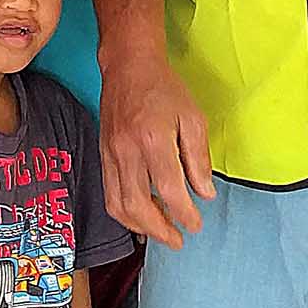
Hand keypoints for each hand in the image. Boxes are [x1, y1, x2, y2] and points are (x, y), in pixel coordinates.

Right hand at [96, 48, 215, 247]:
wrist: (127, 66)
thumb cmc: (164, 88)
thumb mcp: (193, 118)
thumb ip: (198, 158)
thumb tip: (204, 193)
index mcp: (152, 139)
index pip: (168, 189)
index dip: (183, 213)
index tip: (196, 224)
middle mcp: (127, 150)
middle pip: (137, 205)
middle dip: (159, 230)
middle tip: (178, 240)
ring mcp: (110, 154)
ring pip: (118, 204)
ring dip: (139, 226)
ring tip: (160, 232)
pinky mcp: (102, 155)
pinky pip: (109, 193)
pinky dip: (124, 212)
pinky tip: (141, 216)